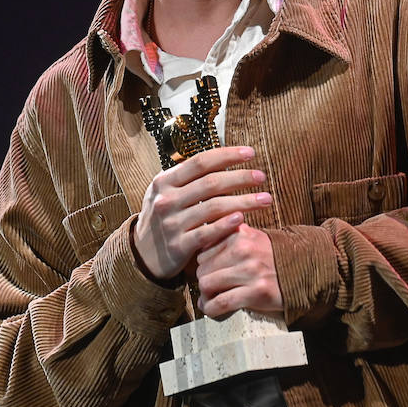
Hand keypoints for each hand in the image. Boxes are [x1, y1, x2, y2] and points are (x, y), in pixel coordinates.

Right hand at [132, 145, 270, 281]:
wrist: (142, 253)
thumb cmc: (164, 216)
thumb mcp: (167, 191)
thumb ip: (190, 177)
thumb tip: (226, 157)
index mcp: (165, 181)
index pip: (201, 161)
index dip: (228, 155)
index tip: (250, 153)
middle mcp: (166, 200)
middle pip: (211, 183)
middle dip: (241, 177)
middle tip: (262, 176)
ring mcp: (171, 223)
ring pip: (214, 207)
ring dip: (244, 202)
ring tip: (265, 199)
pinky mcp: (178, 246)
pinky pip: (206, 233)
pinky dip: (225, 225)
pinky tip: (242, 219)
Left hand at [195, 222, 283, 317]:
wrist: (306, 270)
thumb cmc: (274, 256)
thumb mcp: (254, 237)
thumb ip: (230, 235)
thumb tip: (203, 241)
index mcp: (240, 234)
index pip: (204, 250)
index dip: (203, 264)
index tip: (208, 272)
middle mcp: (244, 250)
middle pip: (203, 268)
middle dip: (203, 281)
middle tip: (208, 289)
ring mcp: (251, 271)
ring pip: (208, 285)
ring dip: (205, 296)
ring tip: (209, 300)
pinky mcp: (257, 292)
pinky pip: (222, 302)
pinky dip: (211, 309)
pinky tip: (212, 309)